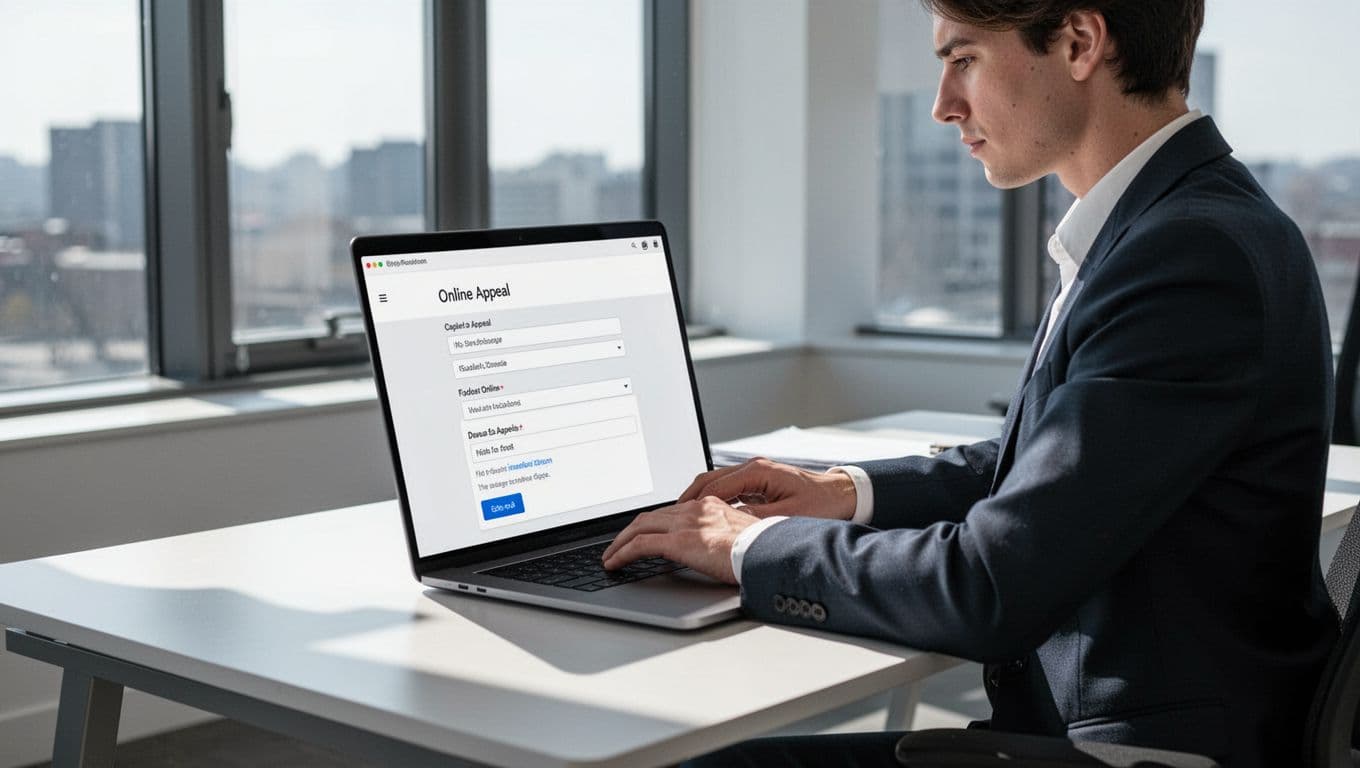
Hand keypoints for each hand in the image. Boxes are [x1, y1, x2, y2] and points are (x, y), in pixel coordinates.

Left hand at [601, 497, 759, 583]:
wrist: (772, 552)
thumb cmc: (764, 550)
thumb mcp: (740, 537)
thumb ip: (722, 537)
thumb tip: (714, 550)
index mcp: (710, 506)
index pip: (670, 511)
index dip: (651, 523)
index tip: (640, 534)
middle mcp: (695, 509)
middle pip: (650, 516)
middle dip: (628, 531)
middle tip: (617, 545)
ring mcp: (686, 523)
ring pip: (639, 527)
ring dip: (620, 542)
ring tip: (610, 557)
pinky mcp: (679, 541)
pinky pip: (640, 545)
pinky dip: (622, 553)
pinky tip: (614, 564)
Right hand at [679, 458, 857, 520]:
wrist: (842, 495)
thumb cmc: (821, 505)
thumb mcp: (787, 517)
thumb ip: (756, 519)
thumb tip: (728, 524)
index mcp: (757, 472)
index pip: (714, 487)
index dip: (693, 504)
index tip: (677, 518)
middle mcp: (753, 467)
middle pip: (708, 480)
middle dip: (687, 499)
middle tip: (669, 518)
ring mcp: (754, 472)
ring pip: (714, 482)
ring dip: (697, 499)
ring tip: (681, 518)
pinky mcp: (757, 480)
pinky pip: (726, 487)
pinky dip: (711, 499)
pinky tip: (705, 515)